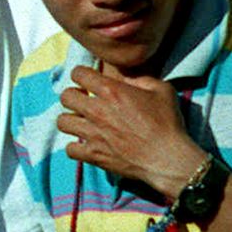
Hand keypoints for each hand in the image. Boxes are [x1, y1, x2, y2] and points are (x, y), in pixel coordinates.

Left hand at [56, 67, 207, 201]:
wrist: (169, 158)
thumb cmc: (168, 123)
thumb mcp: (162, 90)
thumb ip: (141, 79)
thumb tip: (126, 79)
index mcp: (112, 91)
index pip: (78, 73)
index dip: (82, 74)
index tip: (88, 80)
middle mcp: (97, 110)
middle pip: (65, 96)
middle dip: (73, 95)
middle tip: (84, 101)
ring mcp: (93, 134)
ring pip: (62, 121)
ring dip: (71, 120)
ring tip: (82, 122)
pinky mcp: (93, 155)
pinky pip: (69, 149)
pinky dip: (75, 147)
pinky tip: (87, 144)